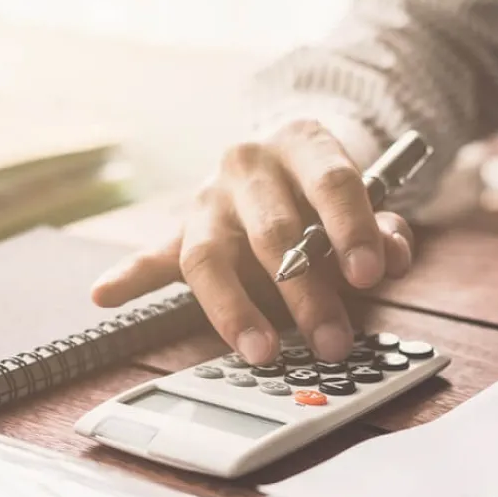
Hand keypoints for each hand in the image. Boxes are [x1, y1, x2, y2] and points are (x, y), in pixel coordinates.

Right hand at [90, 120, 413, 363]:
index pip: (330, 183)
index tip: (369, 275)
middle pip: (272, 230)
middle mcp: (248, 164)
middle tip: (332, 340)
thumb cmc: (327, 191)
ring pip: (210, 255)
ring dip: (235, 310)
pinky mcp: (182, 228)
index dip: (352, 229)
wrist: (283, 157)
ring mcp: (209, 197)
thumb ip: (383, 228)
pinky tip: (105, 294)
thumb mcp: (365, 201)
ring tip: (261, 352)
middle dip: (304, 291)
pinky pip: (154, 255)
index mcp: (301, 144)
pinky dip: (130, 276)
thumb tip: (392, 257)